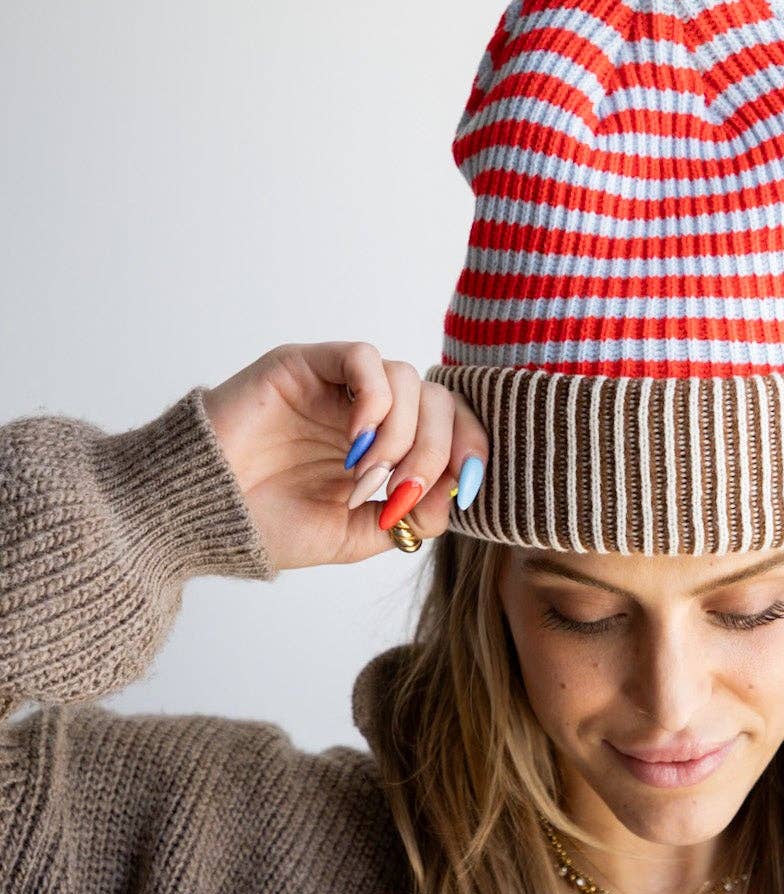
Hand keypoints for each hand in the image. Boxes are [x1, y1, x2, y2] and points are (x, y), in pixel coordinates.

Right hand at [200, 342, 488, 571]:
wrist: (201, 515)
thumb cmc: (265, 524)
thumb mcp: (356, 535)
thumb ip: (411, 517)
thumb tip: (460, 492)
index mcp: (385, 446)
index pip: (453, 425)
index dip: (473, 449)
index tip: (471, 489)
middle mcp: (367, 410)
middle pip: (439, 401)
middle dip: (436, 452)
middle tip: (402, 492)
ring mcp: (337, 385)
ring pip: (408, 379)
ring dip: (401, 435)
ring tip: (363, 477)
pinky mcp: (305, 364)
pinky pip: (364, 357)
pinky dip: (375, 401)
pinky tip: (356, 442)